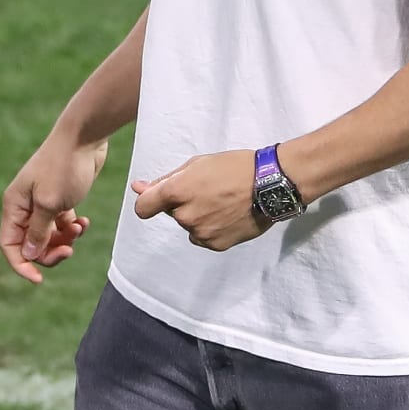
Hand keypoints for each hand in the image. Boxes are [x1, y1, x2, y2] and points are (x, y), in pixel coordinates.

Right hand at [0, 135, 107, 283]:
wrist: (85, 136)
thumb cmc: (65, 167)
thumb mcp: (51, 204)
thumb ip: (39, 231)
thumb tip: (27, 255)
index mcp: (14, 205)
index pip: (9, 244)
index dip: (21, 264)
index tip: (38, 279)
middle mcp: (24, 205)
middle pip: (30, 243)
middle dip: (48, 253)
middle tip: (68, 251)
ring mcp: (42, 201)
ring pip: (47, 235)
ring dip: (63, 241)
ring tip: (79, 230)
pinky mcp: (60, 197)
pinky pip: (61, 224)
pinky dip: (72, 228)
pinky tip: (84, 223)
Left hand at [131, 149, 266, 251]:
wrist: (271, 184)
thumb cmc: (234, 167)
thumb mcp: (197, 164)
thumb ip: (165, 179)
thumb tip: (137, 187)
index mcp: (177, 191)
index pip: (143, 207)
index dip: (149, 202)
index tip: (159, 199)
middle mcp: (185, 215)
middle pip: (172, 213)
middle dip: (183, 204)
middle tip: (209, 190)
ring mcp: (200, 232)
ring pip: (189, 226)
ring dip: (199, 216)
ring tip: (223, 202)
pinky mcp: (215, 245)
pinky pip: (204, 237)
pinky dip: (212, 228)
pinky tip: (229, 215)